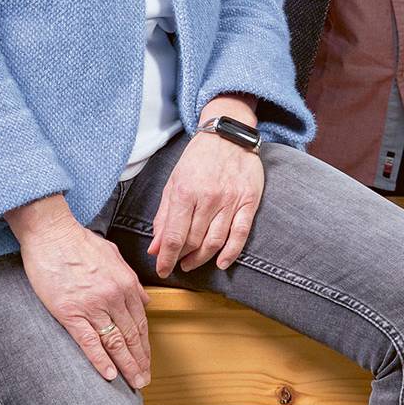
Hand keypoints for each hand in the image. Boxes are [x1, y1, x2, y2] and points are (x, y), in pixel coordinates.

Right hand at [6, 194, 149, 385]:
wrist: (52, 234)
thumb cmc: (79, 242)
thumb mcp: (113, 255)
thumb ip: (131, 279)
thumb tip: (145, 299)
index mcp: (125, 282)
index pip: (140, 321)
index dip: (145, 344)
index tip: (147, 359)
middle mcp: (113, 296)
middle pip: (131, 335)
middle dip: (140, 360)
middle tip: (144, 379)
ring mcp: (93, 305)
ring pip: (115, 341)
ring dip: (126, 365)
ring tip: (133, 382)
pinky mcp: (70, 312)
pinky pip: (90, 341)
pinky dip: (100, 360)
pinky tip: (109, 374)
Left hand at [149, 108, 263, 276]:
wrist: (229, 135)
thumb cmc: (198, 158)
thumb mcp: (174, 181)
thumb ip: (164, 215)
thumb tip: (155, 247)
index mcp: (185, 191)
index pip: (174, 236)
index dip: (165, 258)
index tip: (161, 269)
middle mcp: (208, 198)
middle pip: (193, 241)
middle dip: (181, 257)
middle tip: (177, 263)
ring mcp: (230, 200)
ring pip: (215, 241)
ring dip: (201, 259)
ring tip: (191, 263)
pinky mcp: (248, 201)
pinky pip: (240, 234)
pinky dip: (230, 253)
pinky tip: (221, 263)